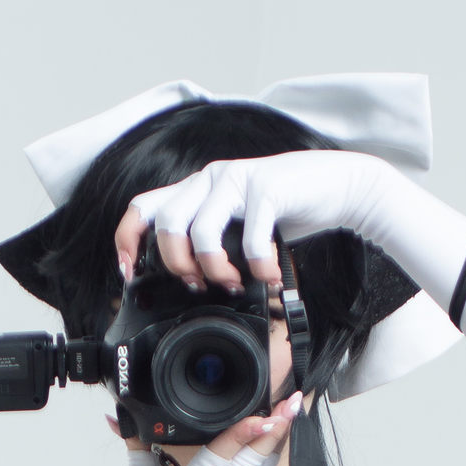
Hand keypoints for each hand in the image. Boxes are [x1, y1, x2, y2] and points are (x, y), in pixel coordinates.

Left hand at [114, 151, 404, 291]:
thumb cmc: (286, 211)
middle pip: (167, 224)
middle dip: (177, 265)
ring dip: (214, 269)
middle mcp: (210, 179)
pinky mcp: (267, 187)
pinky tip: (269, 276)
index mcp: (196, 190)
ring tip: (234, 284)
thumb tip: (191, 285)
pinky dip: (257, 266)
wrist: (337, 185)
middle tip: (199, 286)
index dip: (128, 241)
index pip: (143, 207)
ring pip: (201, 231)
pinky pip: (250, 236)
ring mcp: (238, 180)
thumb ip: (213, 243)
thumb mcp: (239, 226)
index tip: (130, 274)